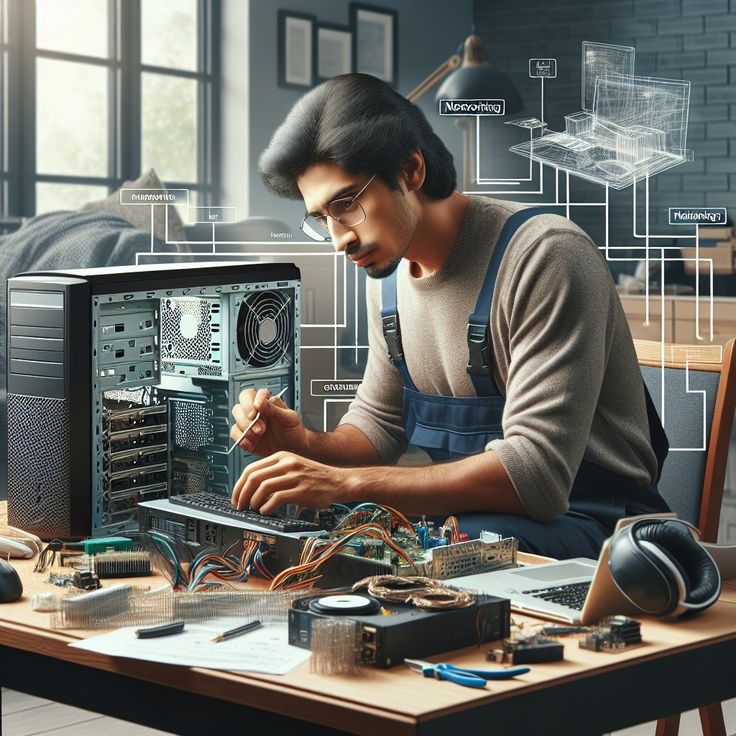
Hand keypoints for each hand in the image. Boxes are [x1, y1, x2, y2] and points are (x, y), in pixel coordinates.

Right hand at [230, 388, 307, 456]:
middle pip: (239, 406)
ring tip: (259, 435)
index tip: (257, 410)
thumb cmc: (293, 430)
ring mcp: (249, 423)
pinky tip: (252, 442)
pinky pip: (235, 434)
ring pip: (236, 419)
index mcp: (265, 402)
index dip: (251, 402)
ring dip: (246, 428)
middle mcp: (255, 411)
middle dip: (247, 417)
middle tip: (259, 427)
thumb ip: (275, 409)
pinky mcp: (245, 436)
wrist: (294, 448)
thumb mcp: (289, 418)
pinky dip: (242, 439)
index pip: (250, 394)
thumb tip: (261, 402)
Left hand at [231, 451, 352, 514]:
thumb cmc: (314, 477)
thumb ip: (273, 472)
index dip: (239, 485)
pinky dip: (267, 507)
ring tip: (254, 508)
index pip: (251, 468)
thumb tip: (250, 489)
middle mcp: (287, 464)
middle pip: (254, 478)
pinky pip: (277, 499)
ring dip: (253, 501)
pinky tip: (266, 511)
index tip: (236, 497)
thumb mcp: (293, 466)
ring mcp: (295, 476)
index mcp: (282, 456)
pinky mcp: (302, 490)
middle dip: (242, 494)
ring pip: (263, 487)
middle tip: (239, 506)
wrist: (338, 481)